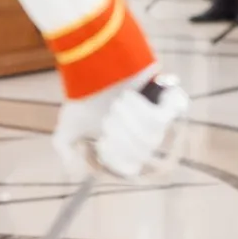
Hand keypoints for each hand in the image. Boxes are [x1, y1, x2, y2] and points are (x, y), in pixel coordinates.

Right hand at [51, 73, 189, 180]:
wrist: (96, 65)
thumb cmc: (85, 98)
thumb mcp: (68, 130)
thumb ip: (67, 153)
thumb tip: (80, 173)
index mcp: (126, 149)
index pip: (130, 169)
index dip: (114, 159)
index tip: (100, 143)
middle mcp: (145, 138)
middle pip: (141, 156)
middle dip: (118, 136)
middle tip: (107, 119)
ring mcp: (159, 121)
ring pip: (150, 138)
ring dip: (127, 122)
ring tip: (117, 105)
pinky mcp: (170, 103)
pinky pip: (160, 120)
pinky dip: (140, 110)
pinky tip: (129, 98)